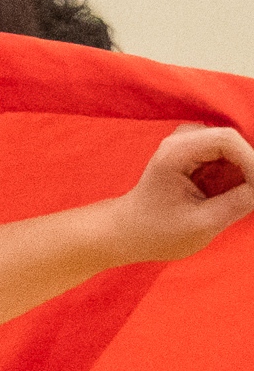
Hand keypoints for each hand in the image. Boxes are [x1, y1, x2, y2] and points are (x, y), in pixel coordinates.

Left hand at [110, 123, 253, 263]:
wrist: (128, 232)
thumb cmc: (156, 233)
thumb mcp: (202, 224)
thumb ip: (239, 202)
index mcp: (176, 152)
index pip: (228, 140)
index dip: (252, 161)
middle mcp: (182, 138)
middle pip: (233, 141)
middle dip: (249, 167)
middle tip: (251, 197)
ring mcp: (188, 142)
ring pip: (233, 148)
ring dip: (243, 170)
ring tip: (238, 198)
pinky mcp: (194, 151)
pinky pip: (226, 155)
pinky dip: (235, 172)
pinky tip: (230, 193)